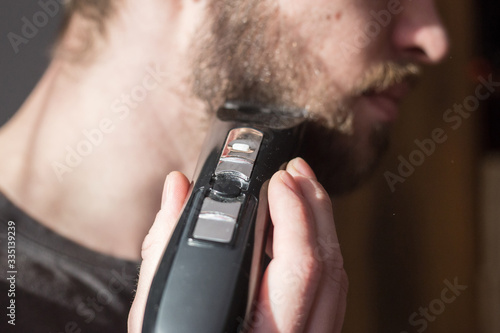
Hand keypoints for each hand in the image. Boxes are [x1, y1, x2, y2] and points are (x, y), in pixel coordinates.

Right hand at [128, 158, 347, 332]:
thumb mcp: (157, 309)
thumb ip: (167, 244)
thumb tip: (177, 190)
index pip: (297, 269)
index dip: (294, 215)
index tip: (279, 180)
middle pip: (328, 267)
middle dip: (315, 207)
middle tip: (297, 171)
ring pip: (336, 279)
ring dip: (323, 225)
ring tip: (302, 189)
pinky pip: (330, 293)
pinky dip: (320, 251)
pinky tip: (303, 231)